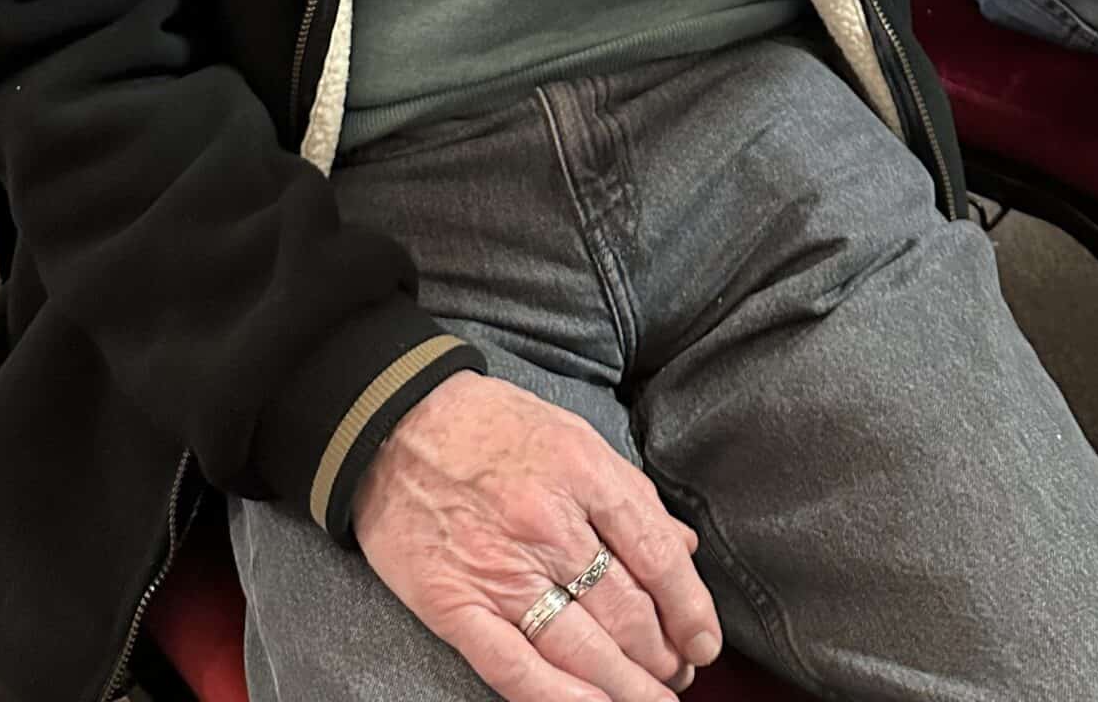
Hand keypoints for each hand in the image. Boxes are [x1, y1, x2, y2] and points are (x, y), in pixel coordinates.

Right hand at [352, 370, 721, 701]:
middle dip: (662, 655)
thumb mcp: (571, 436)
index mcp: (579, 472)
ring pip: (581, 649)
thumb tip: (682, 547)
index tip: (704, 640)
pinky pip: (516, 669)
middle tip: (678, 674)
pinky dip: (562, 700)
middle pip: (624, 610)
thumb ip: (628, 493)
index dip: (690, 608)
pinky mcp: (455, 605)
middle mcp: (545, 523)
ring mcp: (498, 569)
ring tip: (652, 701)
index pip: (655, 555)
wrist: (392, 423)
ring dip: (627, 687)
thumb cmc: (490, 426)